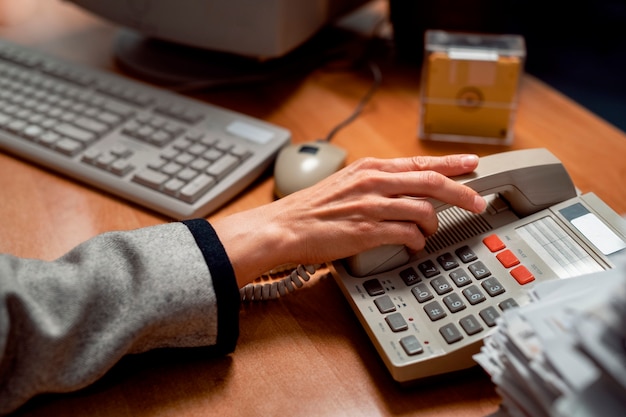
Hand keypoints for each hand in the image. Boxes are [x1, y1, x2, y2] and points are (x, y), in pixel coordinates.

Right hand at [213, 154, 485, 285]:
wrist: (284, 227)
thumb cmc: (312, 208)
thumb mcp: (347, 183)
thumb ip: (376, 182)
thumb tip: (404, 188)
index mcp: (370, 168)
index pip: (420, 162)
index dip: (452, 164)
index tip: (473, 164)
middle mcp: (374, 182)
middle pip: (431, 182)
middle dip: (461, 193)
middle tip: (477, 202)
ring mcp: (371, 206)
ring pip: (423, 209)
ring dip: (434, 225)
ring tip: (430, 233)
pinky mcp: (367, 231)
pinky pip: (407, 235)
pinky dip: (417, 242)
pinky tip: (414, 246)